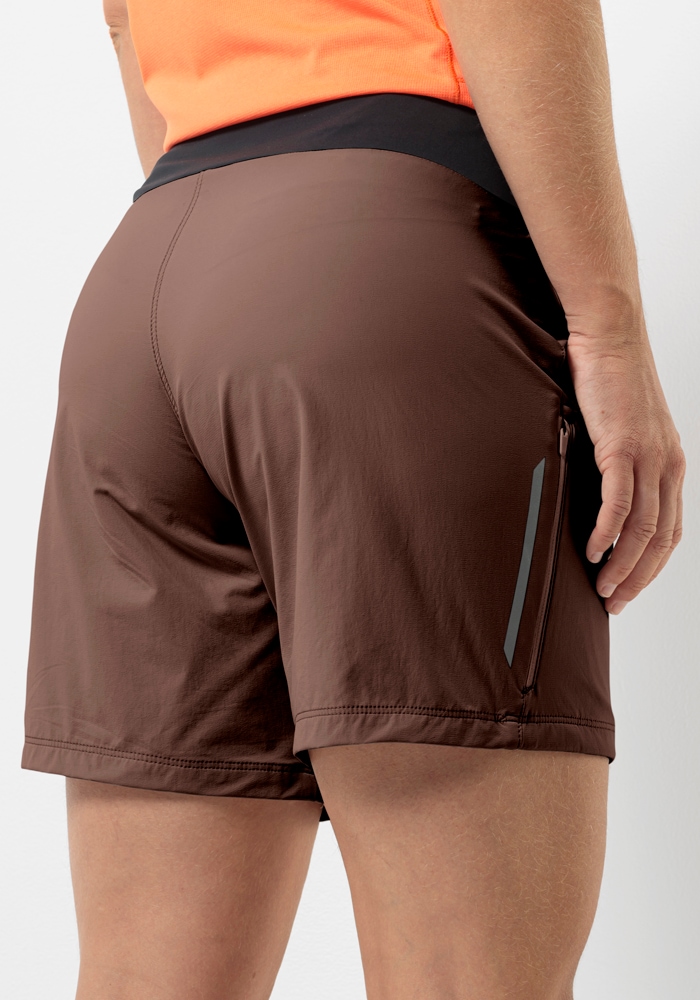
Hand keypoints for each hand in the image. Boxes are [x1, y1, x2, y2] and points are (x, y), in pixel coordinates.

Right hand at [566, 325, 684, 613]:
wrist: (610, 336)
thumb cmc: (609, 379)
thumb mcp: (622, 430)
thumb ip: (619, 464)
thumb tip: (596, 496)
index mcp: (670, 463)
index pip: (669, 530)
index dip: (651, 567)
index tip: (628, 588)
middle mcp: (667, 464)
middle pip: (661, 539)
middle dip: (639, 578)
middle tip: (615, 602)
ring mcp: (648, 456)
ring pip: (643, 529)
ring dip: (623, 564)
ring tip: (602, 587)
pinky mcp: (623, 446)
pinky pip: (619, 503)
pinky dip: (607, 532)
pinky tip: (593, 550)